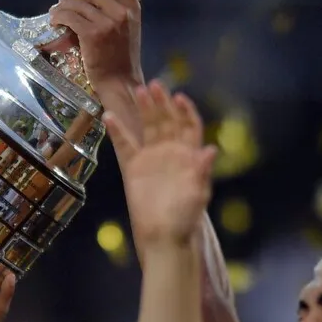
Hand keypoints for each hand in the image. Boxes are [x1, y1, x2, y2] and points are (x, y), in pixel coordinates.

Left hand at [45, 0, 142, 90]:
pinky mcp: (91, 34)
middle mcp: (121, 11)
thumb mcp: (128, 28)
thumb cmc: (121, 58)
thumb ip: (115, 10)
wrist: (120, 83)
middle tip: (65, 3)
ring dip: (61, 6)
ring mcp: (106, 23)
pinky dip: (58, 16)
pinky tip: (55, 22)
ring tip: (57, 13)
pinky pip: (68, 16)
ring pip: (75, 2)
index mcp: (132, 7)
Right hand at [104, 80, 215, 248]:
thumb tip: (212, 150)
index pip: (189, 126)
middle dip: (162, 103)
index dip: (185, 111)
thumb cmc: (185, 217)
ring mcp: (152, 158)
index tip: (178, 97)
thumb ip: (202, 171)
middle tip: (155, 85)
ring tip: (137, 90)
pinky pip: (125, 145)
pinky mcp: (134, 167)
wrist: (163, 236)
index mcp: (190, 155)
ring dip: (144, 109)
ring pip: (147, 127)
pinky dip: (118, 131)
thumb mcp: (198, 194)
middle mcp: (171, 152)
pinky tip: (109, 116)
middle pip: (167, 121)